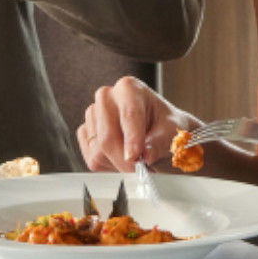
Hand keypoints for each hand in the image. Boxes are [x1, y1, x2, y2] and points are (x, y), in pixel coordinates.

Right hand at [76, 75, 192, 170]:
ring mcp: (93, 115)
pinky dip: (108, 165)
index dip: (132, 139)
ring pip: (99, 150)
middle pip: (108, 136)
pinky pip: (91, 157)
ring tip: (136, 159)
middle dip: (124, 159)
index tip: (136, 157)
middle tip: (141, 170)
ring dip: (118, 163)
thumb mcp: (172, 133)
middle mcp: (106, 97)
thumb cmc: (166, 128)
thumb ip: (160, 143)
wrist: (159, 132)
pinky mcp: (85, 133)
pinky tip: (122, 157)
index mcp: (129, 88)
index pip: (128, 115)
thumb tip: (146, 155)